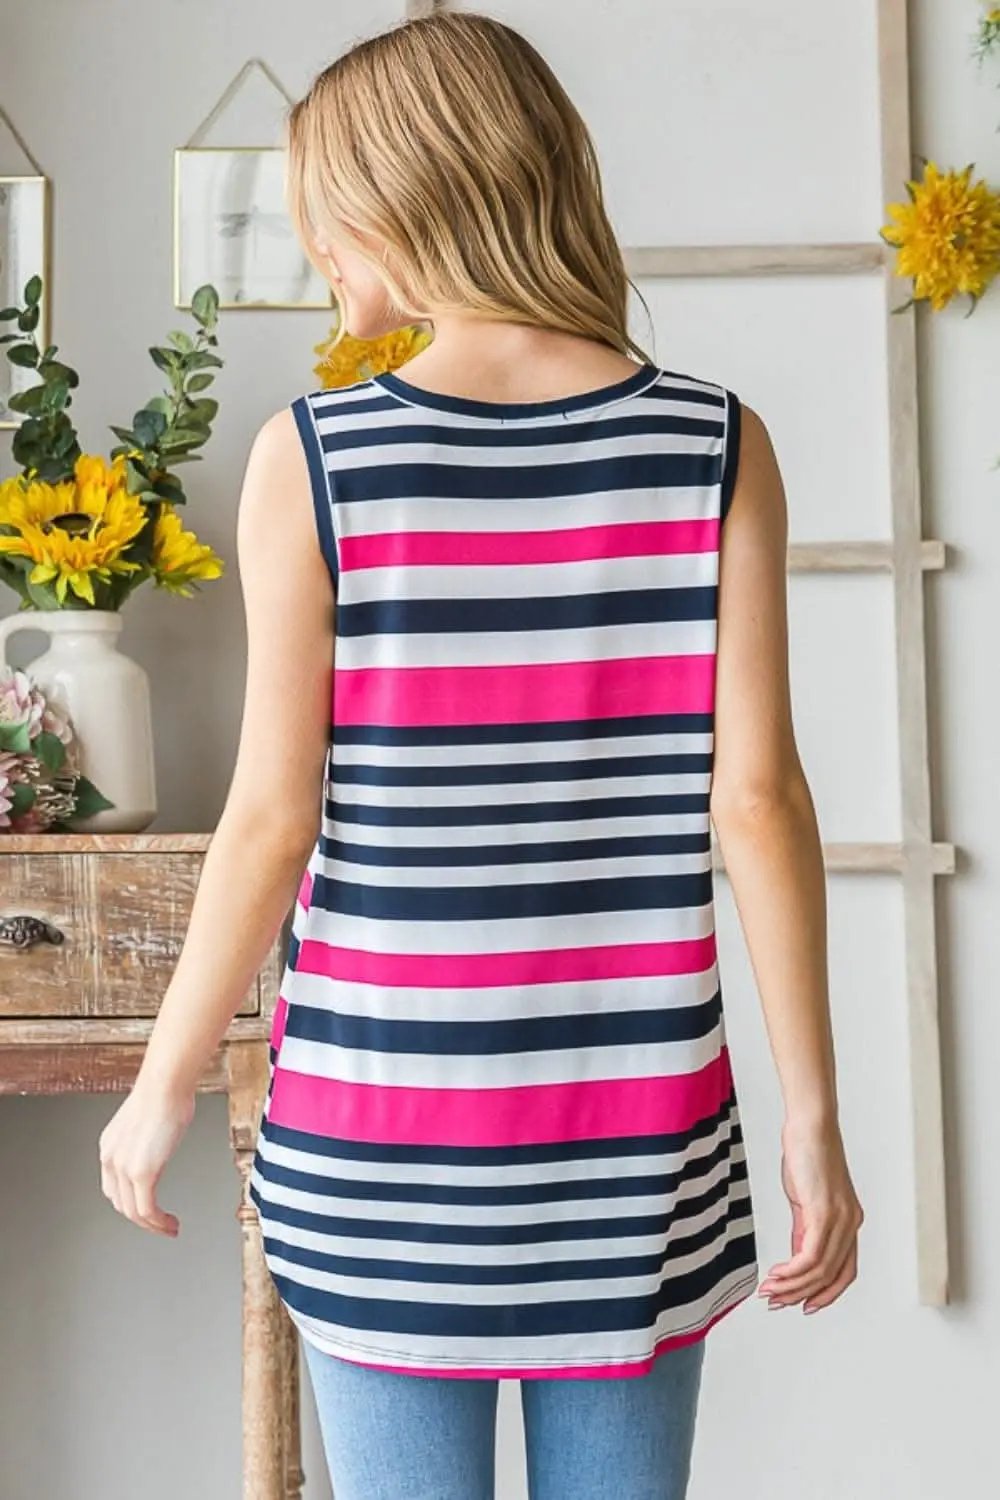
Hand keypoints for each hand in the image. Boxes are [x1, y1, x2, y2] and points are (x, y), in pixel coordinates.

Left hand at [98, 1079, 194, 1235]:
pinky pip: (147, 1210)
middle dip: (142, 1219)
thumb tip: (161, 1143)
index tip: (147, 1209)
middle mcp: (111, 1159)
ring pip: (134, 1212)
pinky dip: (159, 1223)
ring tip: (168, 1229)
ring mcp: (124, 1168)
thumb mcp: (147, 1121)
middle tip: (160, 1225)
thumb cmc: (164, 1092)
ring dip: (152, 1225)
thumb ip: (147, 1139)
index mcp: (110, 1147)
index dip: (130, 1203)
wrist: (165, 1085)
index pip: (113, 1188)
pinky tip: (170, 1223)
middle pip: (122, 1203)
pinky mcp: (142, 1174)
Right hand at [758, 1117, 863, 1313]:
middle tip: (776, 1301)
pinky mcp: (824, 1212)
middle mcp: (851, 1224)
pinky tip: (775, 1274)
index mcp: (850, 1222)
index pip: (845, 1272)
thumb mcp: (806, 1198)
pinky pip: (810, 1255)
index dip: (826, 1293)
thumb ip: (804, 1228)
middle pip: (831, 1277)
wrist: (810, 1126)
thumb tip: (797, 1256)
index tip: (803, 1304)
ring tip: (769, 1290)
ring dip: (792, 1286)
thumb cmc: (808, 1153)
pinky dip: (792, 1271)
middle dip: (801, 1295)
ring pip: (820, 1271)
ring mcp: (840, 1219)